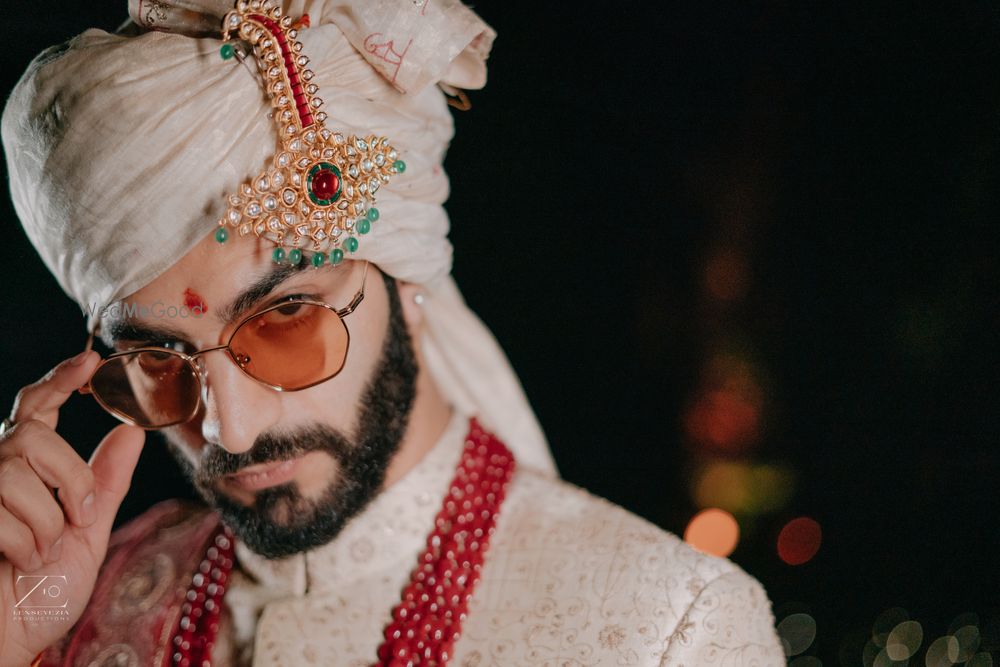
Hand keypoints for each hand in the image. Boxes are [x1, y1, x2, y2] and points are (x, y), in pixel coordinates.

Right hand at [0, 351, 143, 665]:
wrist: (11, 640)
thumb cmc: (44, 591)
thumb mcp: (88, 532)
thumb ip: (105, 482)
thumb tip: (133, 431)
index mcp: (29, 468)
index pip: (39, 409)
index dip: (60, 380)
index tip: (89, 359)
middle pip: (36, 439)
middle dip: (70, 481)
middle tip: (77, 520)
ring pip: (17, 475)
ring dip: (45, 523)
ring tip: (41, 552)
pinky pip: (0, 513)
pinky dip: (23, 545)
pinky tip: (18, 562)